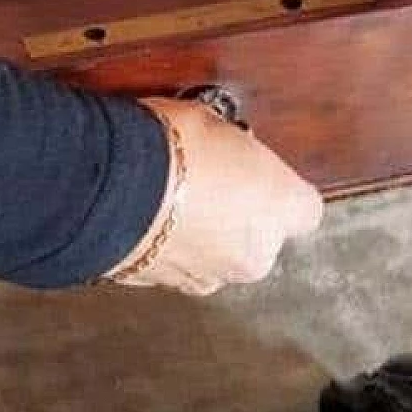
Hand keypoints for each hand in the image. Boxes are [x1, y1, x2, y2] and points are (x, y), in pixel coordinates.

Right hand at [105, 96, 323, 295]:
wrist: (107, 188)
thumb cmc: (168, 146)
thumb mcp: (214, 123)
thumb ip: (235, 153)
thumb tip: (225, 152)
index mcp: (280, 207)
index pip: (304, 209)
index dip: (280, 192)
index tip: (258, 176)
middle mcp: (256, 252)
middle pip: (261, 240)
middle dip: (240, 220)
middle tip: (208, 185)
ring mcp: (213, 277)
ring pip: (221, 258)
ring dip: (205, 238)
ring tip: (171, 203)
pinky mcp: (172, 288)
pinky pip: (183, 268)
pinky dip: (172, 250)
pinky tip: (149, 221)